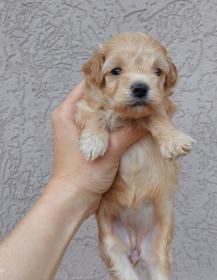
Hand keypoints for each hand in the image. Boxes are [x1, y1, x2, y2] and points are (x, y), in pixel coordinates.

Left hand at [50, 81, 147, 217]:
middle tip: (137, 91)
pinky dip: (115, 124)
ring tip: (138, 104)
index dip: (108, 80)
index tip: (127, 78)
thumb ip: (130, 133)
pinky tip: (132, 122)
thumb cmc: (82, 176)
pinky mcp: (87, 141)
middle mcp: (70, 118)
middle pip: (96, 98)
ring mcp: (78, 130)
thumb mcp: (110, 151)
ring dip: (117, 110)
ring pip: (101, 112)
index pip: (88, 85)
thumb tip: (151, 118)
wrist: (73, 201)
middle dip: (116, 95)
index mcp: (67, 113)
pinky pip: (102, 125)